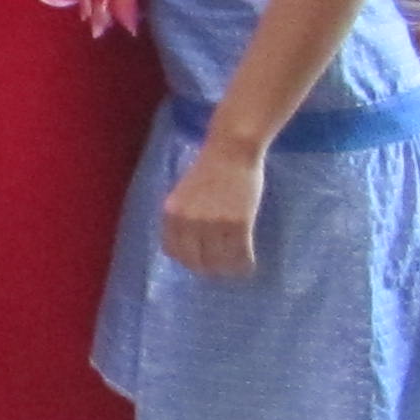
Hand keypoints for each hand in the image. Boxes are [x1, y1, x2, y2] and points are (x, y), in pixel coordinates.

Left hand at [160, 145, 266, 278]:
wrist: (230, 151)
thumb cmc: (208, 169)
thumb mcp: (183, 195)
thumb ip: (182, 218)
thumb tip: (190, 246)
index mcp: (171, 213)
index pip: (173, 251)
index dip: (187, 260)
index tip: (199, 262)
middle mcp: (188, 222)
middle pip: (195, 261)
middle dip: (208, 268)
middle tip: (220, 269)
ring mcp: (213, 224)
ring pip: (219, 261)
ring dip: (228, 269)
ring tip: (236, 268)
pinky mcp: (238, 223)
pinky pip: (240, 255)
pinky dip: (244, 264)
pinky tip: (248, 265)